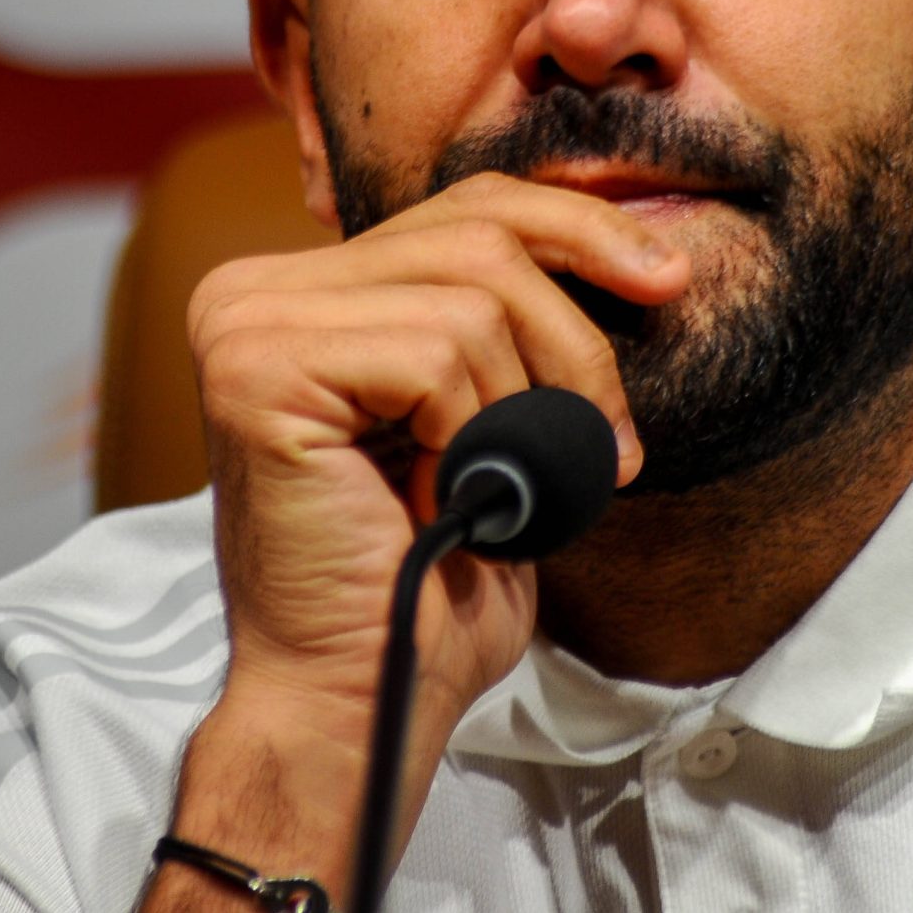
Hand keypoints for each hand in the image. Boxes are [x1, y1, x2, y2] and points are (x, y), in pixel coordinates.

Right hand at [152, 173, 688, 903]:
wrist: (360, 703)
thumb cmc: (427, 586)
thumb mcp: (485, 422)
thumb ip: (504, 323)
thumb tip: (635, 248)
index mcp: (300, 291)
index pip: (464, 209)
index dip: (578, 229)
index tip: (667, 279)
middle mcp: (253, 290)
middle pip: (477, 233)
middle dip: (574, 339)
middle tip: (606, 448)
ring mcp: (244, 325)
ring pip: (471, 295)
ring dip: (526, 405)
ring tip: (503, 489)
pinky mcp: (259, 372)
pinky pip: (434, 353)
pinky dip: (474, 431)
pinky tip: (443, 496)